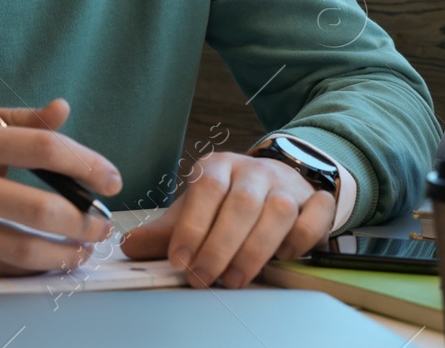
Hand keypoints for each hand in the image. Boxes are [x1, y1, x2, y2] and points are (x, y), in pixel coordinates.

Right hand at [0, 97, 121, 275]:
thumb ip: (19, 121)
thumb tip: (65, 113)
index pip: (42, 149)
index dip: (86, 163)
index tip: (111, 178)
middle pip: (38, 208)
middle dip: (82, 222)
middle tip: (101, 225)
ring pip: (20, 250)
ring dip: (63, 255)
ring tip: (82, 251)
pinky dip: (29, 269)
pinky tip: (47, 260)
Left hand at [120, 151, 335, 288]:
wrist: (277, 180)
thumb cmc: (229, 200)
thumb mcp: (195, 209)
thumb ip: (166, 231)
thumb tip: (130, 248)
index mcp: (219, 166)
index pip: (206, 189)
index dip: (192, 226)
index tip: (180, 260)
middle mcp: (254, 171)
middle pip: (241, 205)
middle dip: (220, 247)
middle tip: (204, 278)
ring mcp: (287, 184)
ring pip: (278, 211)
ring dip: (256, 249)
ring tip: (235, 278)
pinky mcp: (314, 200)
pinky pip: (314, 216)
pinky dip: (300, 238)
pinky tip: (282, 255)